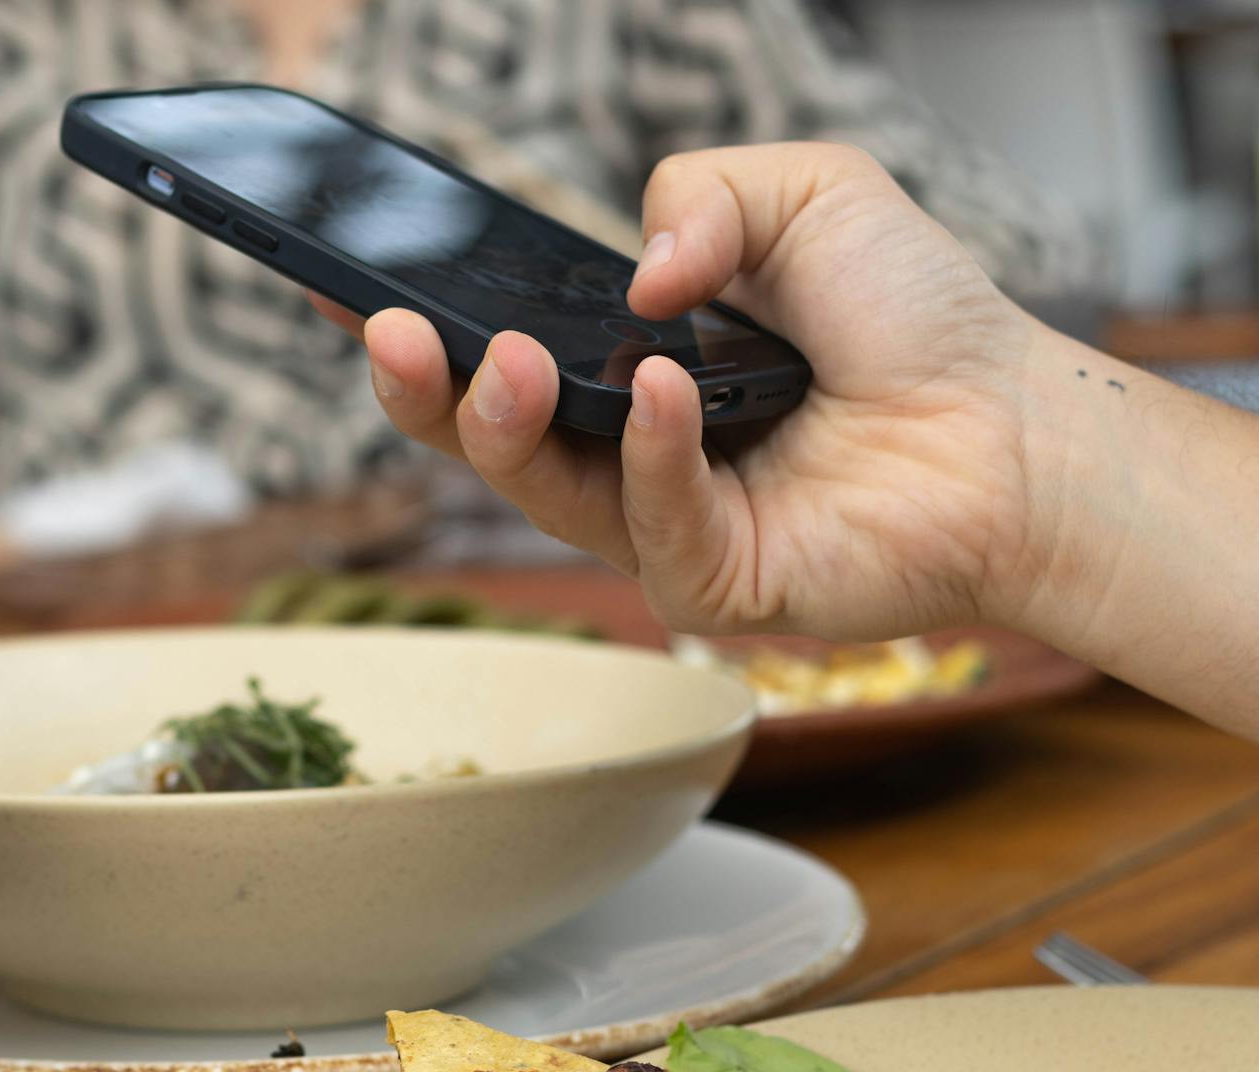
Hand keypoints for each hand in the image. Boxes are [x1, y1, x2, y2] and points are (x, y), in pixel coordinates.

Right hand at [316, 142, 1048, 641]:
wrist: (1013, 426)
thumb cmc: (916, 319)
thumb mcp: (806, 193)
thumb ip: (702, 195)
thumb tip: (637, 278)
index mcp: (630, 370)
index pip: (499, 354)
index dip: (424, 331)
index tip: (352, 291)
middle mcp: (628, 453)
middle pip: (489, 438)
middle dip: (427, 391)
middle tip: (395, 332)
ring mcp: (661, 526)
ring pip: (543, 491)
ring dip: (509, 423)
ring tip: (510, 361)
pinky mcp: (711, 584)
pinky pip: (652, 524)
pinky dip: (650, 456)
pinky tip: (662, 392)